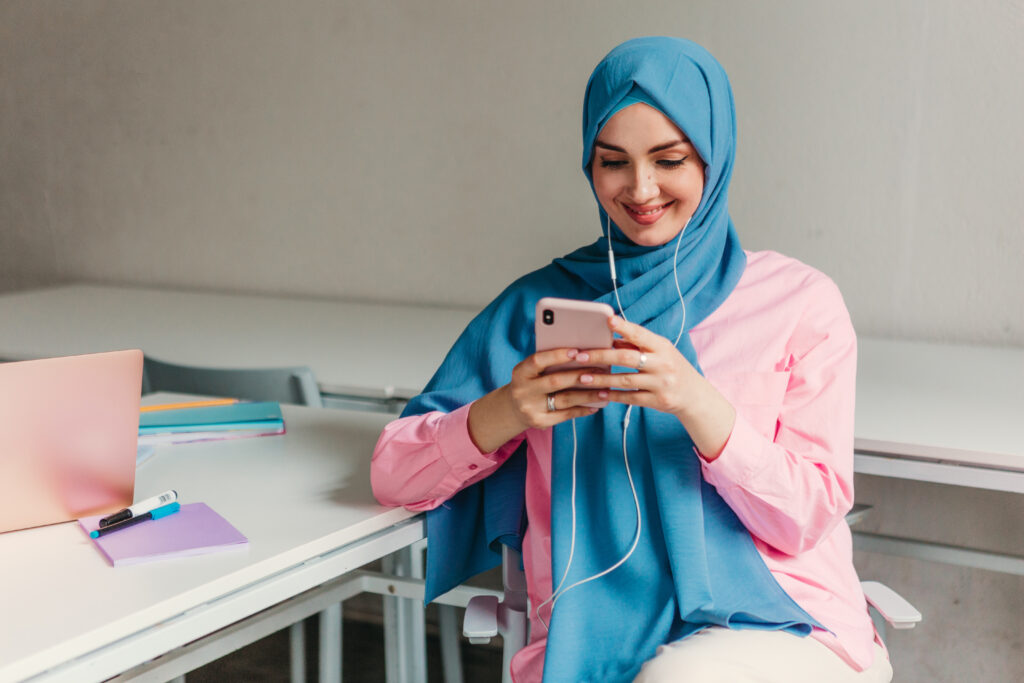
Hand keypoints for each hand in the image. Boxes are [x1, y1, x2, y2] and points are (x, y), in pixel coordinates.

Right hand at [506, 348, 608, 428]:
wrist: (513, 408)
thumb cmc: (530, 383)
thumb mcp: (531, 372)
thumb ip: (548, 363)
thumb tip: (581, 354)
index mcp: (520, 372)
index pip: (538, 361)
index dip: (557, 355)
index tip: (578, 351)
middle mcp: (523, 390)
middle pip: (555, 381)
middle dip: (580, 375)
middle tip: (601, 371)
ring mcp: (530, 408)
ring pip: (564, 400)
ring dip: (588, 395)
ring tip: (605, 390)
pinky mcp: (539, 422)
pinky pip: (565, 415)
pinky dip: (582, 409)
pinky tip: (595, 406)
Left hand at [575, 316, 735, 458]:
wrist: (695, 395)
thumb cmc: (671, 367)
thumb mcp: (660, 352)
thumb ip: (637, 345)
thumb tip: (610, 336)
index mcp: (662, 347)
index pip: (640, 334)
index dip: (624, 327)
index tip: (607, 320)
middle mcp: (663, 364)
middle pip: (627, 357)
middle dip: (601, 355)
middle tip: (580, 355)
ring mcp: (661, 383)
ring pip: (625, 380)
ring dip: (601, 378)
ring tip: (582, 377)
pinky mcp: (658, 400)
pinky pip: (630, 398)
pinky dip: (613, 395)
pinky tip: (599, 394)